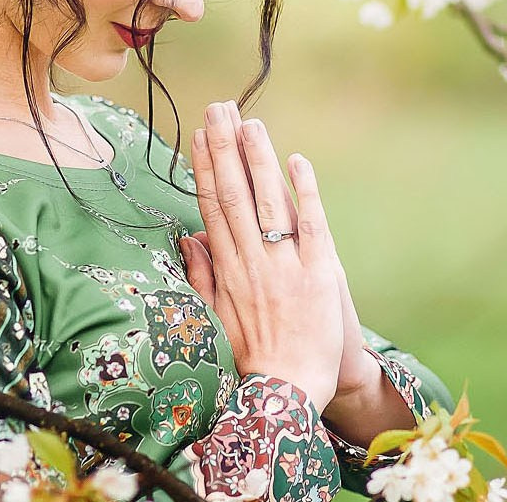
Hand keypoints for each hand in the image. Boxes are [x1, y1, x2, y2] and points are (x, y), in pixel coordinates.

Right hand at [182, 99, 342, 414]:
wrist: (288, 396)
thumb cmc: (249, 359)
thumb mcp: (213, 320)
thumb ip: (202, 276)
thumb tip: (187, 237)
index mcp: (227, 270)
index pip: (212, 207)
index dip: (206, 168)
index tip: (201, 135)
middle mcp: (252, 262)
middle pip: (235, 195)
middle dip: (225, 149)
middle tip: (219, 110)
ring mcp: (285, 266)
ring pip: (268, 202)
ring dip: (258, 160)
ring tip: (250, 123)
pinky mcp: (319, 275)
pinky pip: (311, 226)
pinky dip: (304, 191)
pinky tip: (296, 160)